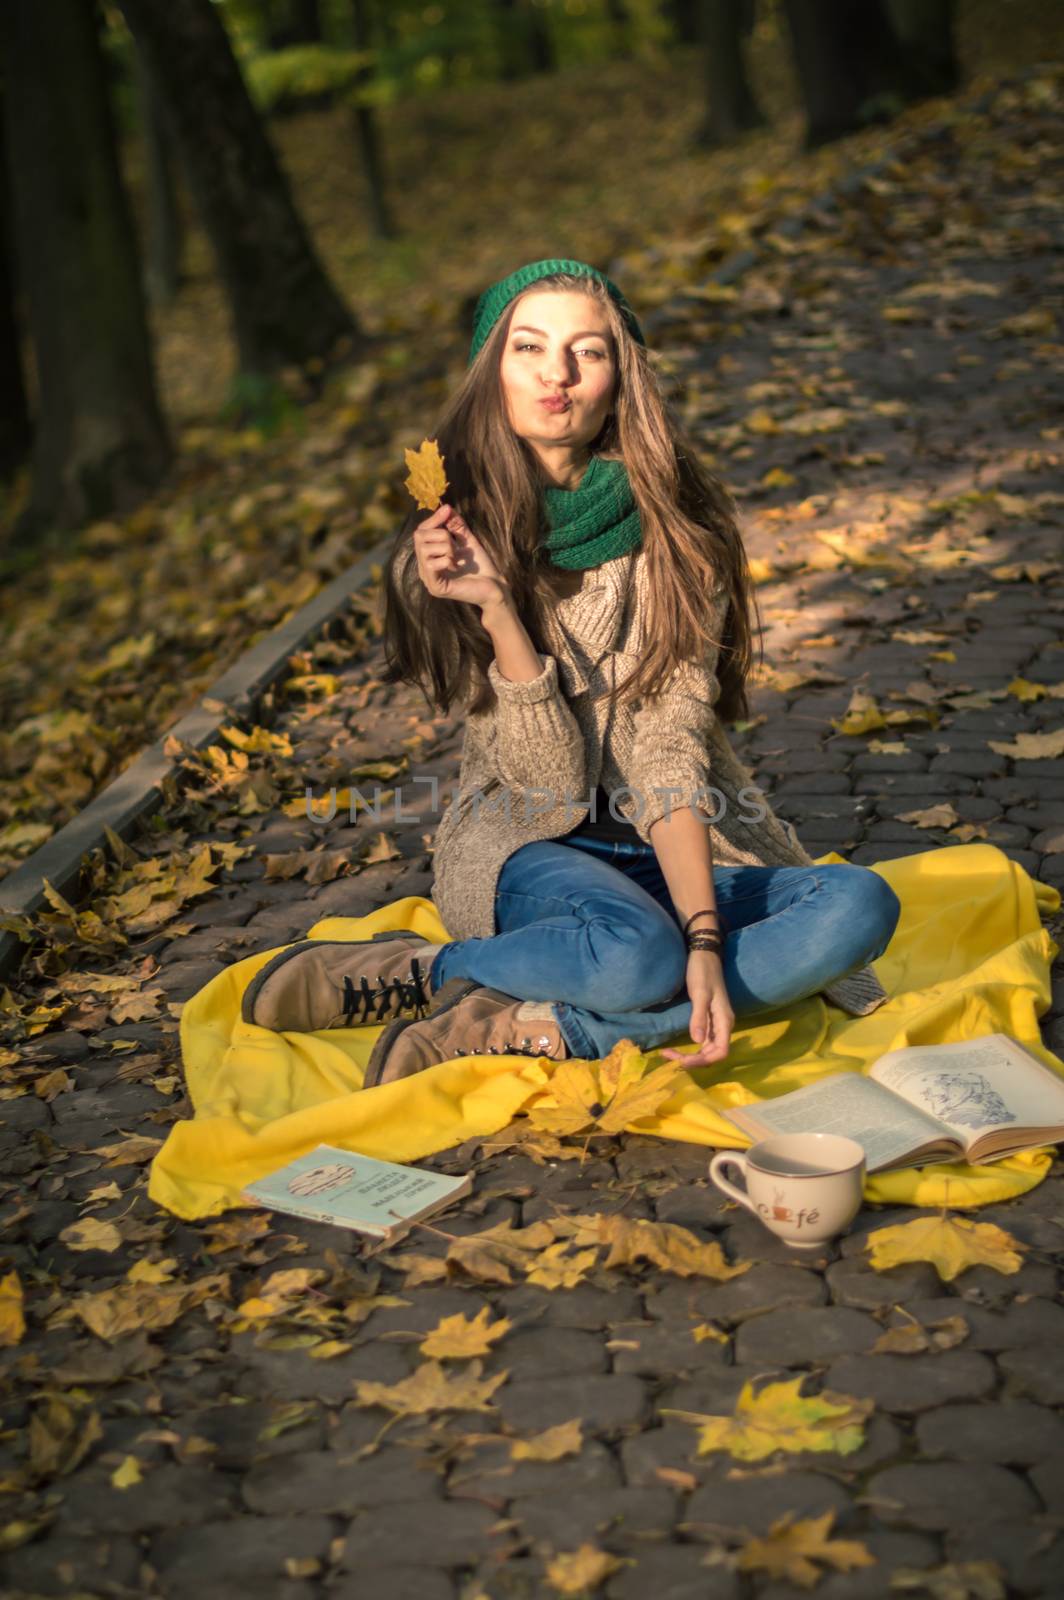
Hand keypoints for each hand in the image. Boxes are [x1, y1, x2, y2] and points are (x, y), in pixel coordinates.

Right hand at [413, 502, 507, 610]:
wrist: (495, 587)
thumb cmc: (481, 566)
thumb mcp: (467, 541)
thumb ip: (456, 526)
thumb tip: (445, 507)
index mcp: (429, 557)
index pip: (420, 532)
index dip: (433, 519)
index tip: (447, 509)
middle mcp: (424, 568)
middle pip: (419, 537)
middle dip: (441, 535)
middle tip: (456, 546)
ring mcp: (428, 579)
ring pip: (425, 550)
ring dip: (446, 548)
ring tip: (457, 558)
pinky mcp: (435, 588)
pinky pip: (431, 565)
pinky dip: (446, 560)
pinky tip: (456, 567)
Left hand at [661, 950, 733, 1067]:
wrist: (704, 956)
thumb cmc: (703, 972)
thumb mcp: (700, 993)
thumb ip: (699, 1017)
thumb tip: (697, 1041)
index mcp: (725, 1021)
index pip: (721, 1052)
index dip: (703, 1061)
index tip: (682, 1060)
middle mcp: (723, 1026)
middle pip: (713, 1054)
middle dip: (693, 1060)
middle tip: (669, 1056)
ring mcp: (716, 1024)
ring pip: (707, 1050)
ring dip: (691, 1056)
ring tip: (669, 1054)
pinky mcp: (708, 1020)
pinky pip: (703, 1041)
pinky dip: (691, 1048)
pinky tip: (678, 1047)